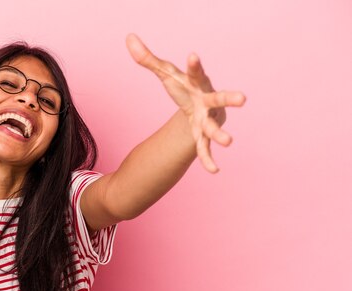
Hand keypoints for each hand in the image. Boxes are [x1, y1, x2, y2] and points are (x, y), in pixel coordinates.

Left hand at [125, 33, 245, 172]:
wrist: (198, 106)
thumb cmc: (183, 86)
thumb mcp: (165, 73)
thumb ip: (147, 59)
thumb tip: (129, 39)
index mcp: (197, 83)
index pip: (195, 73)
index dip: (194, 66)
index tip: (192, 56)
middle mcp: (207, 101)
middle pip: (219, 99)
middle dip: (230, 99)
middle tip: (243, 98)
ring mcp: (208, 119)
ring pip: (214, 127)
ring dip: (220, 134)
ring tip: (229, 141)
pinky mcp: (203, 136)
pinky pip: (205, 149)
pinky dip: (208, 159)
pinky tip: (214, 170)